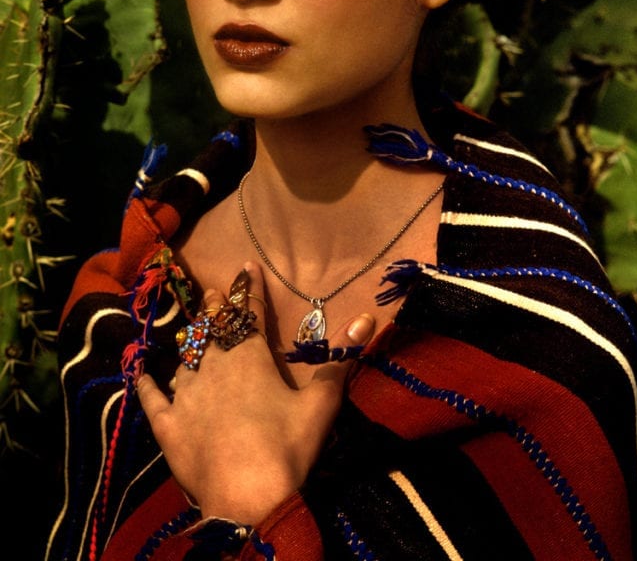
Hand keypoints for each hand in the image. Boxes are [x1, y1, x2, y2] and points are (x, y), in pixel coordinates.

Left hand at [136, 261, 374, 525]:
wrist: (245, 498)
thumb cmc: (287, 447)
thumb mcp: (322, 402)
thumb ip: (340, 358)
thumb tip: (367, 316)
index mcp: (251, 357)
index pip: (251, 314)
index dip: (250, 289)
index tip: (246, 267)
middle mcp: (215, 367)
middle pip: (214, 329)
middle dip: (216, 308)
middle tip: (214, 291)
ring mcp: (187, 396)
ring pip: (186, 357)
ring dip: (190, 339)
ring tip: (191, 328)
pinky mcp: (168, 426)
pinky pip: (153, 399)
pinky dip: (147, 384)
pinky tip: (141, 372)